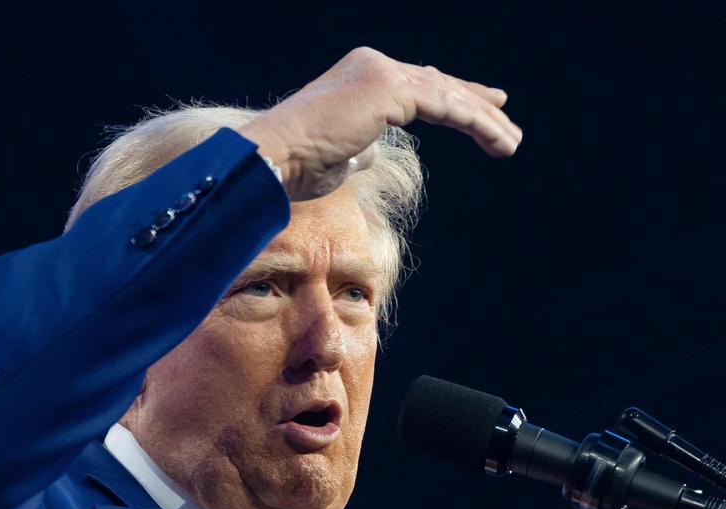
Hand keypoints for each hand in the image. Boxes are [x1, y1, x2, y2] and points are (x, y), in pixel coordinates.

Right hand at [239, 47, 522, 199]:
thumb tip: (371, 154)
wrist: (274, 157)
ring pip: (448, 94)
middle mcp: (373, 65)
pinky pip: (446, 105)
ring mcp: (382, 74)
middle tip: (506, 118)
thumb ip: (360, 149)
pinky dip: (476, 123)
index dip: (451, 97)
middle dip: (476, 102)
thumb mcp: (337, 156)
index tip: (481, 108)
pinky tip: (497, 140)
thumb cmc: (296, 165)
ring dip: (485, 120)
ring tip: (511, 141)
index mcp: (360, 76)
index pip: (417, 84)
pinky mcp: (389, 90)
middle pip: (438, 83)